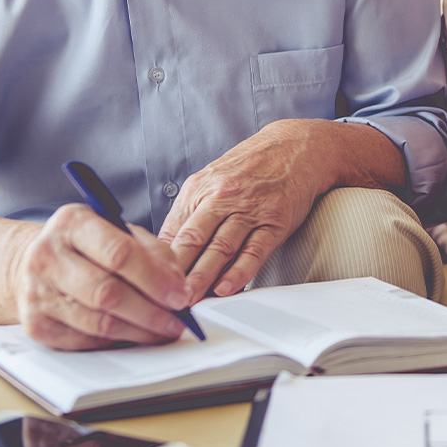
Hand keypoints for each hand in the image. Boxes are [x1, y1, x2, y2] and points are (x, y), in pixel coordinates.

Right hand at [11, 203, 189, 349]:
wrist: (28, 262)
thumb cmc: (82, 244)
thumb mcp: (116, 229)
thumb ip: (150, 250)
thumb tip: (176, 283)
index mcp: (72, 222)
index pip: (119, 253)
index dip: (155, 278)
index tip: (180, 294)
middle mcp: (48, 255)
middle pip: (108, 292)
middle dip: (151, 310)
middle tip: (177, 320)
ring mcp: (37, 292)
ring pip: (97, 322)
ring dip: (138, 331)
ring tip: (163, 331)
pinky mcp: (35, 325)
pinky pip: (84, 341)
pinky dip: (115, 341)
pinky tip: (134, 336)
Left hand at [158, 120, 336, 301]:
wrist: (295, 147)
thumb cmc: (250, 167)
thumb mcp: (211, 179)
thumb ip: (189, 212)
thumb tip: (165, 249)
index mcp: (200, 188)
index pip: (172, 230)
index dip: (159, 259)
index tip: (151, 282)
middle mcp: (223, 196)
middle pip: (193, 239)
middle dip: (176, 272)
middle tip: (164, 298)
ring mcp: (250, 209)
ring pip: (221, 248)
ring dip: (203, 277)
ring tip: (190, 300)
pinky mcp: (275, 221)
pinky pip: (254, 250)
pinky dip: (239, 271)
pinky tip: (227, 287)